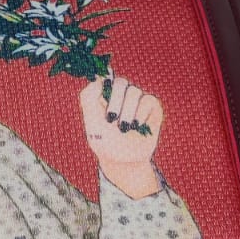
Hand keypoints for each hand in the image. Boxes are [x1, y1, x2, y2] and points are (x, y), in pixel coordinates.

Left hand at [79, 76, 162, 198]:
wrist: (124, 160)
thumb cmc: (105, 141)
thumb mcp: (91, 121)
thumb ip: (88, 97)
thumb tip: (98, 79)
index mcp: (104, 94)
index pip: (105, 78)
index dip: (103, 85)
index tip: (100, 101)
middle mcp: (122, 94)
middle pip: (120, 83)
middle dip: (115, 101)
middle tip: (111, 119)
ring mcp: (137, 99)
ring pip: (134, 92)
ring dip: (127, 111)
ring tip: (124, 128)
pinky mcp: (151, 106)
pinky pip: (148, 100)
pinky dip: (141, 113)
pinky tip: (136, 126)